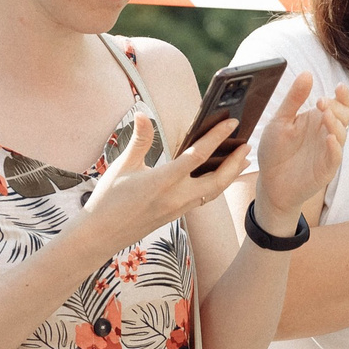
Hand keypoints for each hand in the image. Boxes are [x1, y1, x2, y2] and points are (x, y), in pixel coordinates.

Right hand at [80, 110, 244, 248]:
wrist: (102, 235)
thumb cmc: (109, 199)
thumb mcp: (123, 166)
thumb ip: (139, 140)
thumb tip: (143, 113)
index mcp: (162, 181)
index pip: (198, 156)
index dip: (217, 137)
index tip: (232, 123)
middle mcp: (175, 197)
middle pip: (217, 180)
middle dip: (235, 162)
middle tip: (247, 145)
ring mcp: (178, 209)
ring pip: (214, 192)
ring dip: (229, 175)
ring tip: (240, 159)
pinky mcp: (177, 216)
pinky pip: (204, 199)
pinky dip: (216, 186)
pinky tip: (219, 176)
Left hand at [253, 73, 348, 228]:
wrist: (270, 182)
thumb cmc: (275, 150)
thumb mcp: (280, 121)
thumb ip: (294, 99)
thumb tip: (307, 73)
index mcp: (318, 118)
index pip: (339, 103)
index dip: (343, 95)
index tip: (337, 87)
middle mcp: (327, 132)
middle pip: (344, 115)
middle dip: (337, 107)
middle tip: (320, 103)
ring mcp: (328, 150)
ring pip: (342, 134)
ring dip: (336, 123)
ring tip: (325, 115)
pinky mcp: (326, 168)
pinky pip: (335, 156)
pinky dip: (335, 147)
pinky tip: (330, 138)